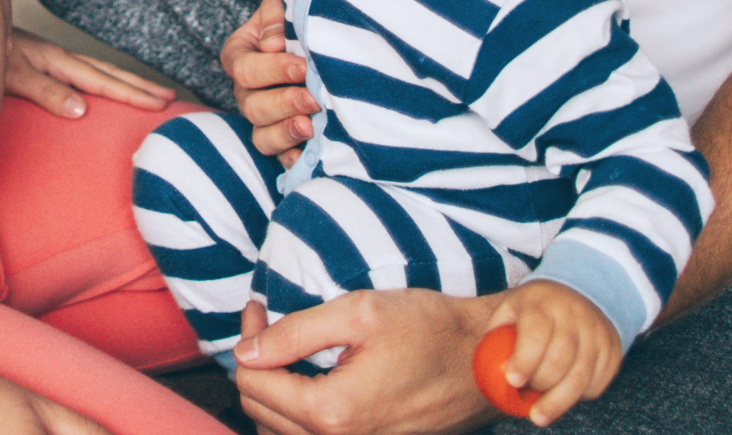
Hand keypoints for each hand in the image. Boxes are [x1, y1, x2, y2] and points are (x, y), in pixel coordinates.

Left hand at [5, 28, 172, 120]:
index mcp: (55, 61)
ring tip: (149, 90)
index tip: (160, 104)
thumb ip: (45, 91)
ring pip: (96, 69)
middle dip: (139, 86)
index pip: (102, 81)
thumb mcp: (11, 76)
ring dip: (124, 81)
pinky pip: (80, 71)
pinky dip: (101, 78)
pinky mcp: (37, 59)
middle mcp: (56, 57)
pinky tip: (100, 85)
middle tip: (170, 97)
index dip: (133, 95)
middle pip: (107, 72)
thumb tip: (82, 109)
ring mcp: (48, 57)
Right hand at [220, 0, 317, 159]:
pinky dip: (294, 159)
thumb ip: (277, 9)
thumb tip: (273, 43)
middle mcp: (246, 90)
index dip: (273, 70)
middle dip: (285, 103)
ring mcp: (264, 116)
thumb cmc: (298, 11)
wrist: (320, 31)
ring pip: (261, 135)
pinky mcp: (285, 136)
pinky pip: (280, 156)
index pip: (245, 69)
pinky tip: (311, 156)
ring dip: (286, 133)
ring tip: (311, 128)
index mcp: (240, 54)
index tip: (305, 66)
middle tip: (316, 98)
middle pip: (252, 105)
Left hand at [228, 292, 494, 434]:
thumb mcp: (359, 314)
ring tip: (284, 351)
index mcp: (335, 410)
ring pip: (280, 429)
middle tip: (267, 324)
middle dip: (256, 363)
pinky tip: (307, 379)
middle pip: (260, 409)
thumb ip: (295, 333)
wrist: (486, 362)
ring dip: (271, 390)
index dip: (248, 338)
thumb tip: (245, 352)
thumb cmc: (431, 331)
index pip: (253, 382)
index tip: (258, 308)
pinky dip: (295, 411)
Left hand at [480, 281, 622, 425]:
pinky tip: (565, 395)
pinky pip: (598, 381)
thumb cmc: (534, 309)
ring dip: (559, 401)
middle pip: (560, 359)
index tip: (513, 381)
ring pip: (581, 375)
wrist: (579, 292)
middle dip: (540, 384)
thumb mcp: (510, 308)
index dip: (525, 360)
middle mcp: (574, 314)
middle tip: (525, 397)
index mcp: (542, 302)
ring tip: (540, 415)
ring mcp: (597, 332)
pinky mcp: (613, 349)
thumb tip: (489, 371)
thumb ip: (496, 335)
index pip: (536, 333)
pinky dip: (581, 395)